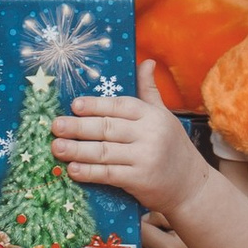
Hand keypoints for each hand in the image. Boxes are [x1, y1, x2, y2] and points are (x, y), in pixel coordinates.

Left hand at [54, 88, 200, 215]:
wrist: (191, 186)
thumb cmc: (173, 148)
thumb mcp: (164, 116)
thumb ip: (149, 91)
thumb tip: (147, 62)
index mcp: (153, 115)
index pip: (120, 106)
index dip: (96, 105)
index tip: (74, 105)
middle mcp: (149, 134)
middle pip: (107, 128)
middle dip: (78, 127)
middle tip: (55, 125)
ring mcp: (145, 158)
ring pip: (104, 151)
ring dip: (77, 150)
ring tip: (57, 147)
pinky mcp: (140, 180)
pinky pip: (109, 174)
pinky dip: (89, 172)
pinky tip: (72, 170)